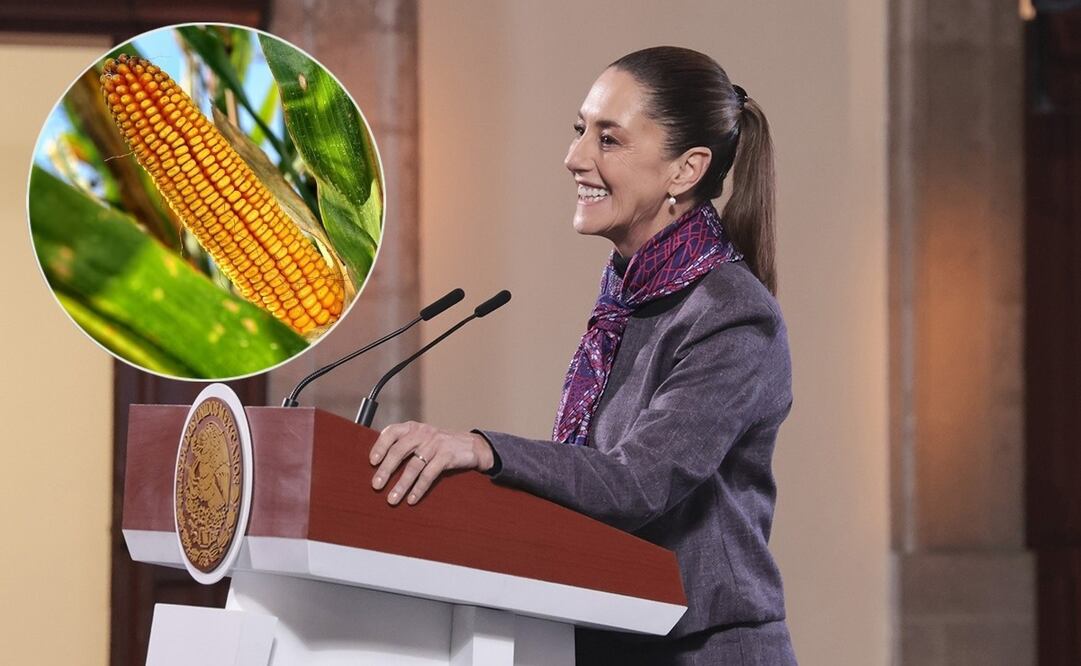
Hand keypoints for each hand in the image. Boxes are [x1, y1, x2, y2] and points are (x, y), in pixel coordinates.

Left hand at [369, 421, 494, 505]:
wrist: (472, 446)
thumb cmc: (440, 446)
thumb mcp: (422, 439)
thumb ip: (404, 446)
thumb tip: (378, 466)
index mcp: (413, 428)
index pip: (392, 432)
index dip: (380, 446)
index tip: (372, 462)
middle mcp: (423, 433)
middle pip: (399, 450)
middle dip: (386, 469)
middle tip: (376, 485)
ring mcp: (435, 444)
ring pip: (413, 466)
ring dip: (401, 484)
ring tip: (392, 499)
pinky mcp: (447, 456)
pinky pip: (429, 474)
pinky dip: (419, 488)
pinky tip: (412, 499)